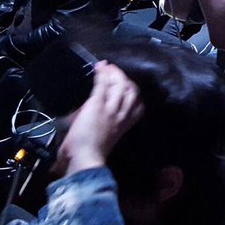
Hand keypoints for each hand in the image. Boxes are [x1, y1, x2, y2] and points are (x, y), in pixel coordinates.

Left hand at [52, 61, 143, 176]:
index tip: (126, 84)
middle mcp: (120, 115)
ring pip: (121, 86)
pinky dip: (101, 75)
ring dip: (115, 74)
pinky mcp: (97, 105)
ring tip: (107, 68)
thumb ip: (101, 125)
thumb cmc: (89, 153)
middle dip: (125, 79)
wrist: (85, 157)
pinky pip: (102, 85)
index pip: (139, 105)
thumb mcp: (100, 138)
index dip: (134, 92)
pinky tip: (99, 67)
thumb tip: (87, 113)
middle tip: (115, 72)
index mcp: (123, 125)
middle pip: (132, 91)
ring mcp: (110, 110)